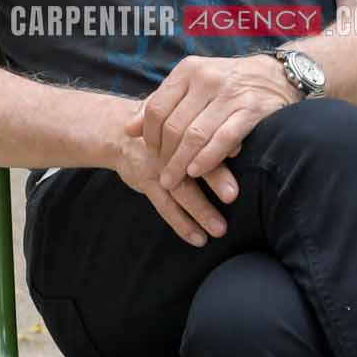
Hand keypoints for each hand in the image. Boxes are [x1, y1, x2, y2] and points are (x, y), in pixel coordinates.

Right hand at [111, 123, 233, 246]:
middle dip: (214, 179)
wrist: (119, 132)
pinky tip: (198, 238)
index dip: (218, 142)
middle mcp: (170, 147)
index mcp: (182, 128)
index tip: (237, 151)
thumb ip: (206, 129)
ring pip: (179, 189)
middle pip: (192, 160)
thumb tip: (238, 146)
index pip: (201, 133)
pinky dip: (181, 224)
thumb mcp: (178, 118)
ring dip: (199, 210)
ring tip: (219, 229)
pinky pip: (165, 206)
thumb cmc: (164, 127)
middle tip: (232, 195)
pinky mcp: (146, 182)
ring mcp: (156, 165)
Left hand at [129, 52, 297, 192]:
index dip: (149, 136)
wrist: (276, 75)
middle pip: (174, 125)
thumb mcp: (192, 84)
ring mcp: (230, 94)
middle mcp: (207, 79)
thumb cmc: (227, 83)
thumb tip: (129, 129)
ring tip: (173, 180)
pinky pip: (223, 139)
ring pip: (195, 135)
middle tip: (162, 175)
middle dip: (164, 155)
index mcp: (188, 70)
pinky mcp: (251, 110)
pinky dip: (207, 158)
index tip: (150, 153)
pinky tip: (196, 171)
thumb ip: (161, 103)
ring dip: (181, 163)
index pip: (157, 108)